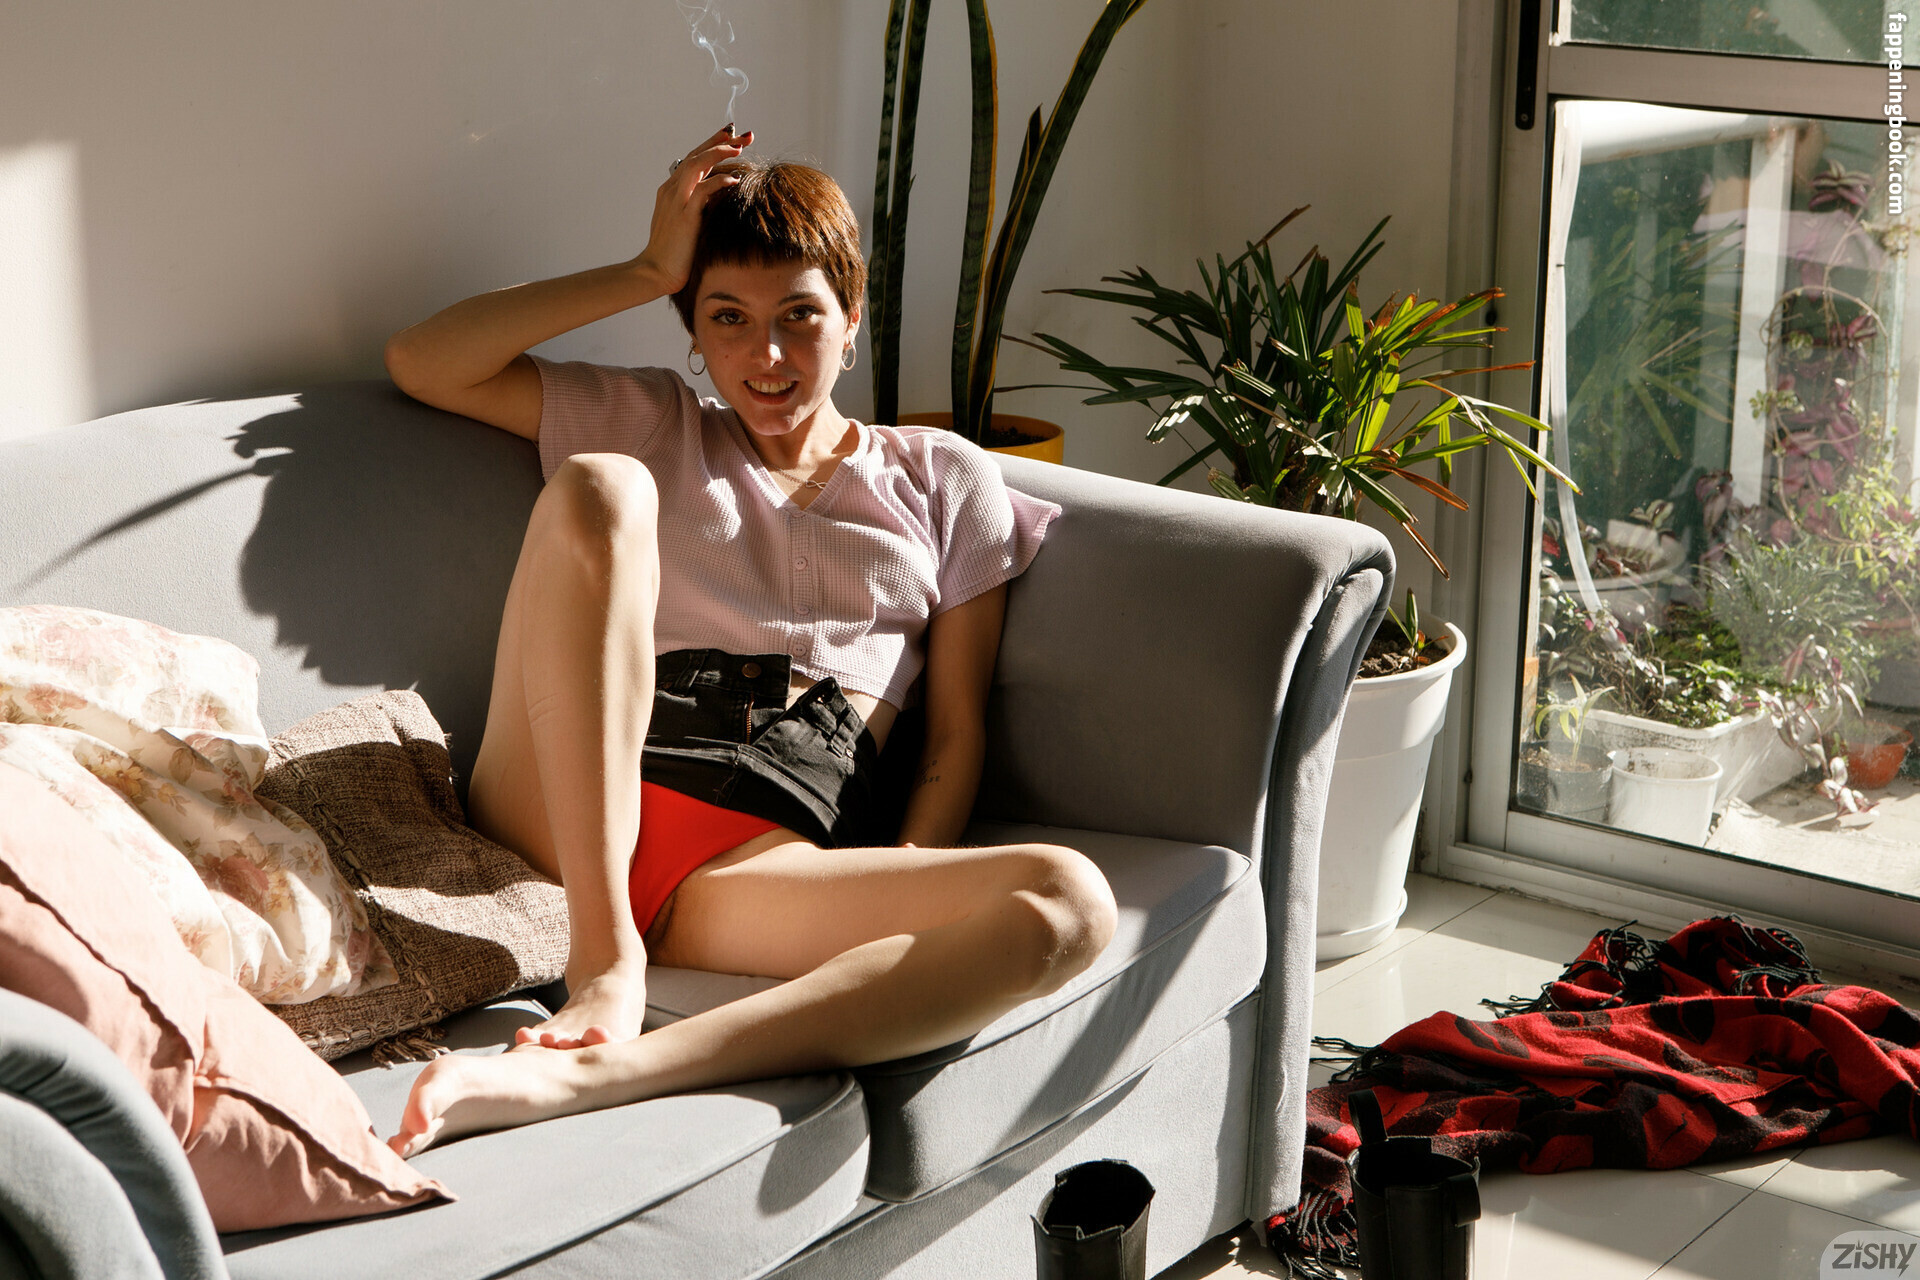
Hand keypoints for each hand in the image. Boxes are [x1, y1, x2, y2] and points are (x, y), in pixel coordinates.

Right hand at [633, 125, 751, 293]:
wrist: (656, 272)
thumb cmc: (676, 252)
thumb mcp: (689, 222)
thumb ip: (701, 205)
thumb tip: (723, 196)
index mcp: (672, 189)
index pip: (694, 158)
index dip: (714, 144)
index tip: (735, 136)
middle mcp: (672, 189)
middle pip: (697, 155)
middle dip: (721, 141)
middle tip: (746, 134)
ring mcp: (676, 201)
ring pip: (696, 165)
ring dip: (719, 153)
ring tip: (740, 148)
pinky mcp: (683, 216)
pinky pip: (702, 191)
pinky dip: (718, 182)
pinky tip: (735, 179)